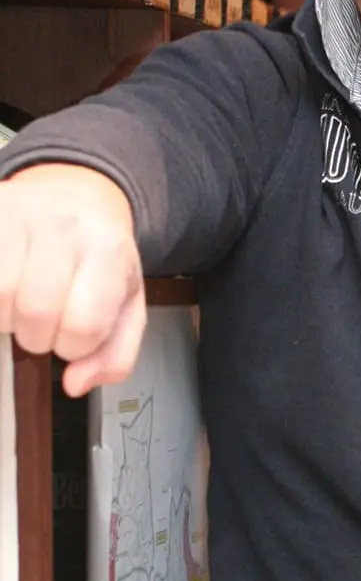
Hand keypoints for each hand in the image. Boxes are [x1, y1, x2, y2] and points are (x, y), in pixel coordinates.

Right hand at [0, 164, 145, 395]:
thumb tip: (76, 384)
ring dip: (5, 316)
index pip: (84, 324)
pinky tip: (3, 292)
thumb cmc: (100, 255)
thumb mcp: (127, 302)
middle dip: (37, 334)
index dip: (74, 345)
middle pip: (35, 312)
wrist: (76, 196)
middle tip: (43, 321)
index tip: (74, 334)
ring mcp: (18, 215)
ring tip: (20, 301)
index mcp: (107, 250)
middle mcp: (63, 226)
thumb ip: (115, 354)